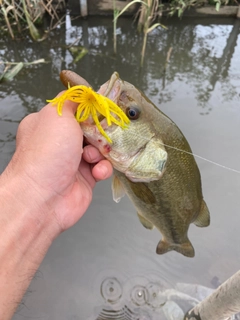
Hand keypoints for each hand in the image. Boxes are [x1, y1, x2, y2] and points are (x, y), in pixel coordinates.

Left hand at [1, 97, 112, 235]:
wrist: (44, 198)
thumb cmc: (47, 153)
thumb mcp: (57, 115)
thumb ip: (72, 101)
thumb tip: (82, 93)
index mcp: (49, 124)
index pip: (75, 111)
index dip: (91, 110)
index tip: (104, 110)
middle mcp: (60, 143)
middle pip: (90, 130)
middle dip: (100, 132)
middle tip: (104, 134)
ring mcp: (73, 161)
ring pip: (99, 149)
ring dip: (100, 152)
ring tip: (91, 158)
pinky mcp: (85, 178)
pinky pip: (102, 167)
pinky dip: (102, 168)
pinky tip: (96, 172)